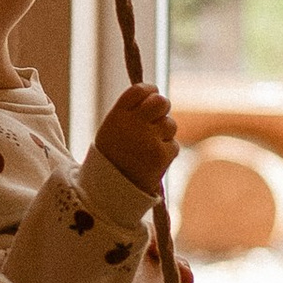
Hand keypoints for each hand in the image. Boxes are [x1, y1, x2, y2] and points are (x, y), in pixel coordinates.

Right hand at [94, 80, 179, 196]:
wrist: (109, 191)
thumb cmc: (112, 157)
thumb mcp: (112, 129)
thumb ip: (130, 112)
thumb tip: (155, 95)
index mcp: (117, 116)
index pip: (139, 90)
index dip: (149, 90)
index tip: (152, 94)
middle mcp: (133, 124)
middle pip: (160, 102)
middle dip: (162, 107)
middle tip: (158, 116)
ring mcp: (149, 139)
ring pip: (170, 124)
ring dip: (164, 133)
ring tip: (149, 146)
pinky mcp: (162, 155)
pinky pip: (173, 144)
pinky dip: (166, 152)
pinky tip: (152, 160)